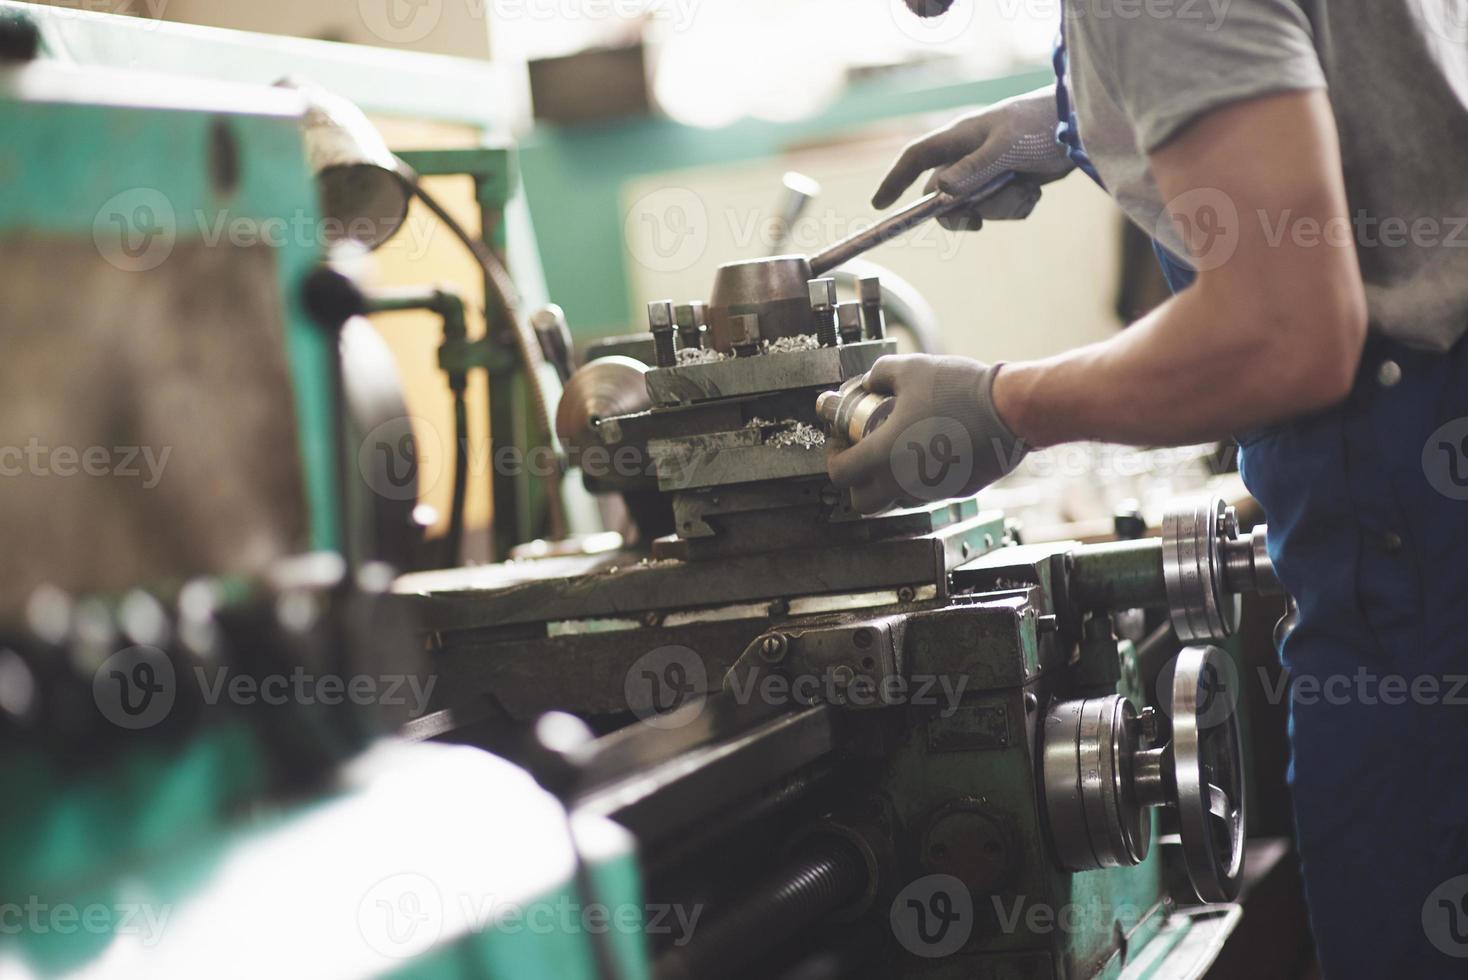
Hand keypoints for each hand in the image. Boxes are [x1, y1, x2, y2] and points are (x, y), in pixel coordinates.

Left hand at [825, 355, 1027, 513]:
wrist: (1009, 410)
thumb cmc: (960, 390)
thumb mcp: (910, 369)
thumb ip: (878, 374)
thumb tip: (868, 381)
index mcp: (885, 455)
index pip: (840, 474)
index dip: (833, 456)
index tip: (840, 440)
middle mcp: (904, 482)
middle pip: (862, 501)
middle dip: (856, 481)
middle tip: (861, 455)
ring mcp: (931, 491)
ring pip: (895, 499)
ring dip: (886, 481)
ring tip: (896, 449)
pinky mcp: (955, 491)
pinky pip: (926, 492)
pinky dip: (918, 478)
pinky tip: (929, 450)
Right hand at [873, 86, 1073, 229]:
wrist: (1080, 128)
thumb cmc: (1040, 126)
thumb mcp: (1005, 146)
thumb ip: (973, 169)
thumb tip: (941, 192)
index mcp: (959, 139)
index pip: (915, 159)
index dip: (894, 180)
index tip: (879, 205)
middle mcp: (969, 157)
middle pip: (945, 197)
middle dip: (965, 212)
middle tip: (978, 222)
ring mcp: (989, 172)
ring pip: (977, 207)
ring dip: (1001, 207)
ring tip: (1025, 187)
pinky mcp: (1009, 184)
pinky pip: (1001, 209)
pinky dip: (1017, 207)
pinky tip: (1034, 189)